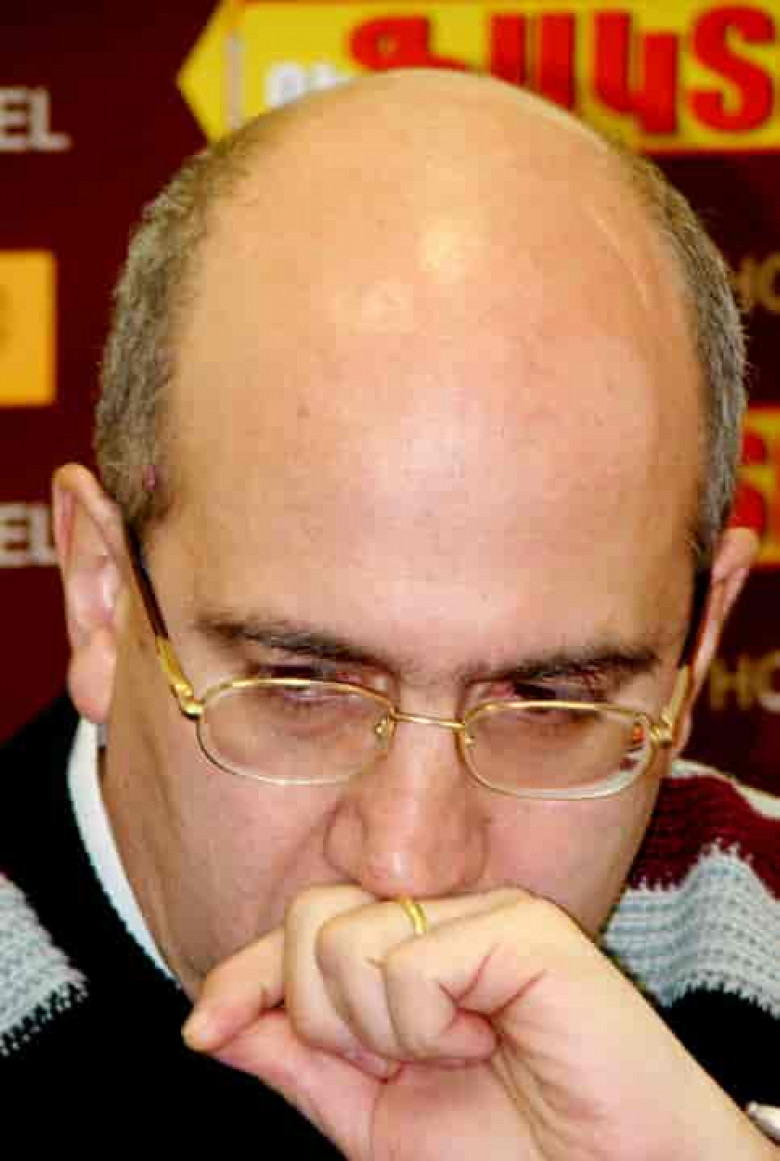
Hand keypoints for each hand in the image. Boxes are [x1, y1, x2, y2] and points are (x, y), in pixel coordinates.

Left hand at [183, 886, 773, 1160]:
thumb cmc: (511, 1150)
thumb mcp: (377, 1119)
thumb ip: (302, 1063)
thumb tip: (214, 1023)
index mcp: (406, 952)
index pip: (300, 935)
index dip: (243, 978)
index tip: (202, 1032)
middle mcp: (440, 917)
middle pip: (310, 919)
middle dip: (325, 1018)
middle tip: (399, 1063)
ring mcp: (480, 911)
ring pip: (347, 941)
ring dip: (385, 1034)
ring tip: (458, 1053)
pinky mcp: (519, 924)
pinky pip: (409, 964)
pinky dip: (430, 1030)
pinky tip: (488, 1042)